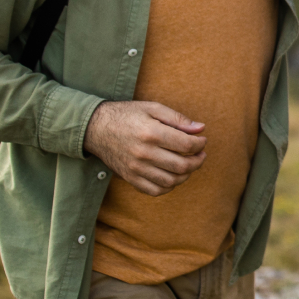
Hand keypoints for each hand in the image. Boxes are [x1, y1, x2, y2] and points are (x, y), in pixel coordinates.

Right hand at [84, 101, 207, 196]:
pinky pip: (155, 190)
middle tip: (200, 154)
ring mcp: (136, 168)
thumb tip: (200, 129)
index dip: (200, 144)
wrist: (96, 128)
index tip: (202, 140)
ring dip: (186, 175)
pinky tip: (173, 175)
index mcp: (152, 133)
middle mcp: (144, 154)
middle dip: (198, 161)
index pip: (186, 145)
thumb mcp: (153, 108)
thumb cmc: (127, 115)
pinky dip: (169, 186)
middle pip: (182, 166)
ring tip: (189, 165)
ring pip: (171, 181)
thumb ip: (178, 118)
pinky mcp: (130, 178)